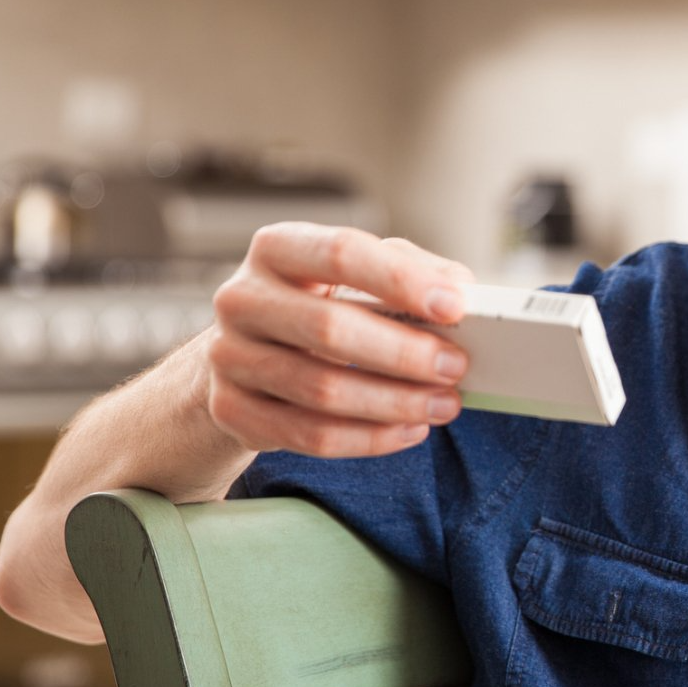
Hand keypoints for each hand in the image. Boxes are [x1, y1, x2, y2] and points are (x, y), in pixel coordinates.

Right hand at [203, 223, 475, 458]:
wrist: (246, 356)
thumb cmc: (316, 305)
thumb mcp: (355, 274)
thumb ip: (408, 269)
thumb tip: (458, 289)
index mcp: (278, 248)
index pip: (341, 253)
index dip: (401, 280)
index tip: (454, 306)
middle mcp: (242, 298)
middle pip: (329, 328)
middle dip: (404, 352)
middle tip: (455, 367)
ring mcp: (229, 357)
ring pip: (321, 390)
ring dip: (395, 402)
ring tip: (444, 405)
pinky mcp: (231, 410)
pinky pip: (309, 434)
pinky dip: (369, 438)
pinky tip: (409, 430)